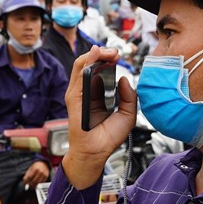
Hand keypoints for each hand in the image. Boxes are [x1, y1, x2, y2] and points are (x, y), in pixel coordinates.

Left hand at [22, 160, 49, 188]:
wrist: (44, 163)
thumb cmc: (36, 166)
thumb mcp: (31, 168)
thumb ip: (27, 174)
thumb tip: (24, 181)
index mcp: (35, 168)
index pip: (29, 177)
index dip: (26, 181)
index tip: (24, 183)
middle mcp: (40, 171)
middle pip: (34, 181)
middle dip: (30, 184)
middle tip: (27, 186)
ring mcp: (44, 174)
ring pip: (38, 183)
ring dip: (34, 186)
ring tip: (31, 187)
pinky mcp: (46, 176)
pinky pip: (41, 182)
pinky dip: (38, 184)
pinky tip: (35, 185)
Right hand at [62, 46, 136, 188]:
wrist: (97, 152)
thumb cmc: (108, 137)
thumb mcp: (127, 114)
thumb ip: (129, 96)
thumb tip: (124, 79)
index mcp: (98, 94)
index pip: (100, 71)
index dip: (109, 60)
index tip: (119, 56)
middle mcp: (86, 91)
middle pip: (91, 64)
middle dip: (103, 54)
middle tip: (115, 52)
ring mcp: (78, 93)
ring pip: (82, 65)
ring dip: (95, 54)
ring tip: (108, 51)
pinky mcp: (73, 97)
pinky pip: (78, 75)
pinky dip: (86, 61)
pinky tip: (95, 55)